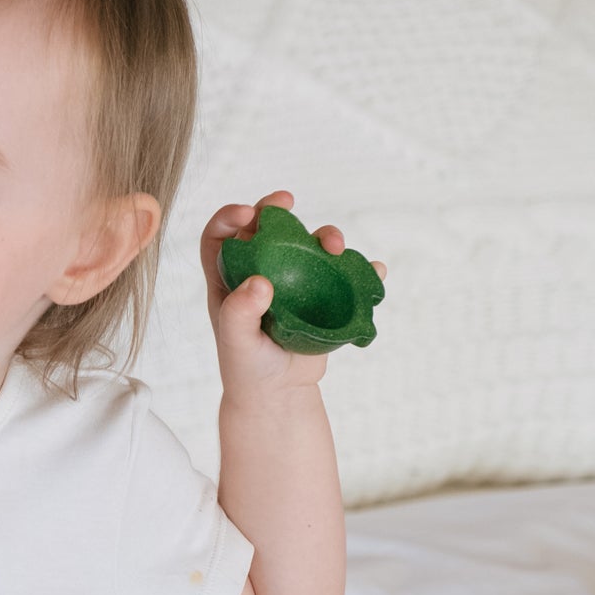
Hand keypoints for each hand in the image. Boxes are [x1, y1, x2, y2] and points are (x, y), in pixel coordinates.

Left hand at [201, 190, 385, 404]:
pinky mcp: (321, 295)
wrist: (278, 393)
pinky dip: (362, 269)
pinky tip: (374, 269)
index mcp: (228, 279)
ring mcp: (294, 281)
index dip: (228, 217)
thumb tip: (260, 281)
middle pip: (268, 229)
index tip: (246, 213)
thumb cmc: (247, 368)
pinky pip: (345, 275)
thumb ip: (239, 313)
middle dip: (277, 210)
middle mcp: (260, 272)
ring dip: (326, 236)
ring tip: (337, 247)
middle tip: (288, 201)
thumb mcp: (236, 343)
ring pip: (310, 246)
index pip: (220, 237)